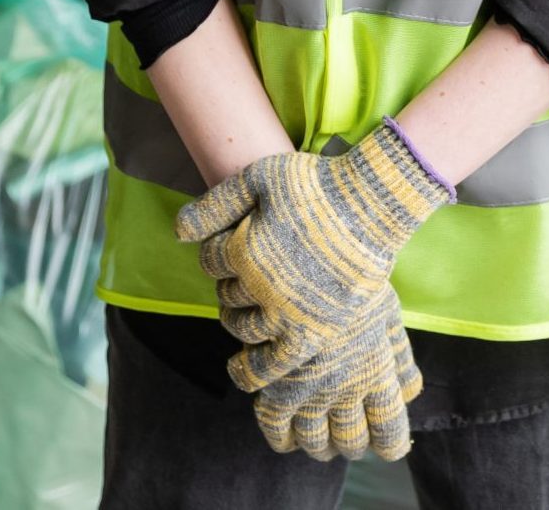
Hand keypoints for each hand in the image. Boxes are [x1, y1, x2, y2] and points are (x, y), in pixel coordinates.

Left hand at [174, 121, 449, 389]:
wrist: (370, 205)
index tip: (236, 239)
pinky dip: (250, 370)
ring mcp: (286, 316)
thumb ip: (215, 204)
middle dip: (231, 281)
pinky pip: (269, 366)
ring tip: (253, 304)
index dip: (219, 247)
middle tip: (252, 267)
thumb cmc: (316, 185)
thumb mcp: (259, 178)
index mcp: (243, 250)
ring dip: (240, 317)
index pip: (210, 258)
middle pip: (225, 293)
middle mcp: (259, 288)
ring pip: (242, 328)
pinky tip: (242, 366)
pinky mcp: (312, 335)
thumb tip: (177, 230)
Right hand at [245, 285, 422, 461]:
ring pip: (310, 440)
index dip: (386, 444)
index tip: (382, 444)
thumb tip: (412, 391)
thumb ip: (399, 355)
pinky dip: (275, 430)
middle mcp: (349, 387)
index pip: (390, 433)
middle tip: (338, 441)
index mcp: (379, 373)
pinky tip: (274, 415)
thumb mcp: (385, 311)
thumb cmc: (353, 273)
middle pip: (349, 442)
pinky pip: (273, 422)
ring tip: (305, 437)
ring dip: (309, 443)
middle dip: (345, 446)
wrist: (314, 244)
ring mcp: (313, 386)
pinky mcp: (277, 377)